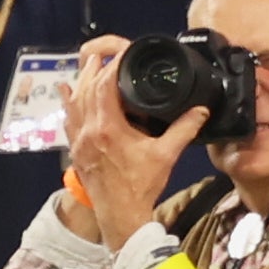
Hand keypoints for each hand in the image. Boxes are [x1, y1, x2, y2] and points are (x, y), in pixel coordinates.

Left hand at [62, 34, 195, 245]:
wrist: (119, 214)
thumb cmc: (141, 186)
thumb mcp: (166, 155)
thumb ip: (184, 129)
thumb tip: (201, 110)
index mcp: (108, 128)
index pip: (105, 86)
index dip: (113, 67)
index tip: (123, 55)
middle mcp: (88, 131)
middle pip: (85, 90)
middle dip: (95, 69)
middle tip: (104, 54)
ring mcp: (78, 141)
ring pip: (74, 103)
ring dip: (81, 83)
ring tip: (88, 66)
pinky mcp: (75, 150)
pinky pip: (68, 120)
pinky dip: (69, 103)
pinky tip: (67, 92)